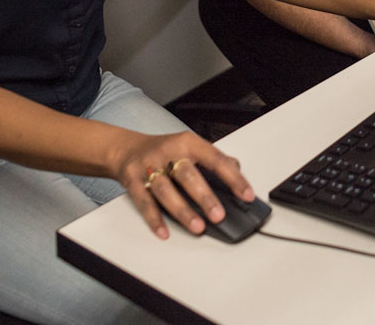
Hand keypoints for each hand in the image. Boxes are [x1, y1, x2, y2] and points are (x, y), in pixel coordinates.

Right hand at [115, 131, 254, 238]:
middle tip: (219, 215)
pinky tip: (164, 231)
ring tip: (197, 227)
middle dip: (205, 196)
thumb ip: (213, 159)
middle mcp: (168, 152)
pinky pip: (144, 202)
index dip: (233, 178)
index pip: (215, 159)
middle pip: (188, 174)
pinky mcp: (132, 180)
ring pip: (165, 190)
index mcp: (188, 142)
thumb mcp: (190, 147)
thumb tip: (237, 172)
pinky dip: (154, 219)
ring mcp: (148, 166)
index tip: (247, 195)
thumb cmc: (165, 151)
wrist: (127, 148)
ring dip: (182, 210)